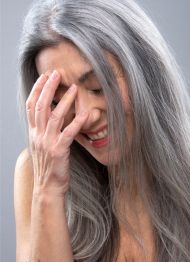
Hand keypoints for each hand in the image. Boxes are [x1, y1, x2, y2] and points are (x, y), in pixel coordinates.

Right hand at [26, 70, 88, 196]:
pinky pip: (69, 133)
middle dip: (48, 88)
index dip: (36, 90)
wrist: (47, 187)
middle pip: (40, 106)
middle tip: (56, 74)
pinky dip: (77, 121)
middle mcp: (38, 135)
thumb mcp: (41, 145)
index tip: (43, 77)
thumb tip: (50, 116)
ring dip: (64, 100)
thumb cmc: (47, 166)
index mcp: (33, 132)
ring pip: (54, 116)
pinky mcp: (59, 150)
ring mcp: (48, 142)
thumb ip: (43, 130)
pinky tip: (86, 112)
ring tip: (73, 88)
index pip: (31, 106)